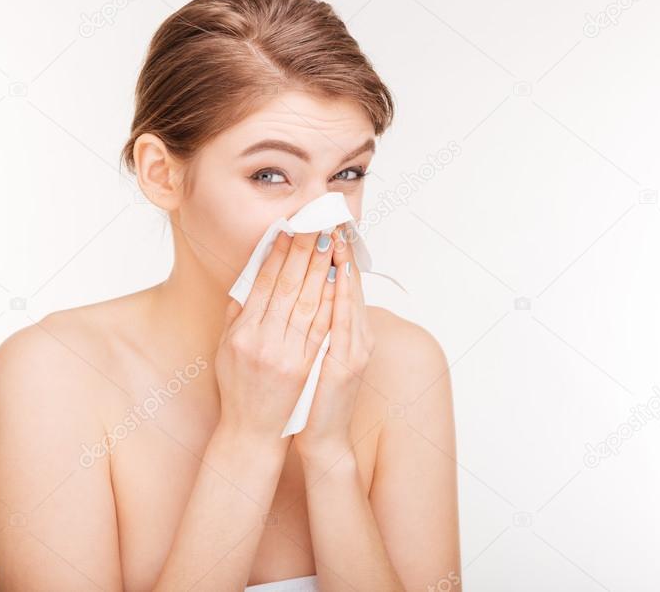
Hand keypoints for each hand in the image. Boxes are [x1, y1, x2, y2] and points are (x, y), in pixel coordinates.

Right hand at [214, 228, 336, 447]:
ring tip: (330, 243)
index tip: (288, 230)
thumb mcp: (225, 349)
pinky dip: (331, 300)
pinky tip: (337, 279)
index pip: (263, 284)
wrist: (252, 432)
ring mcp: (285, 354)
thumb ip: (236, 314)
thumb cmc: (238, 388)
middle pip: (287, 287)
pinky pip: (321, 327)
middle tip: (315, 226)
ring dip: (320, 269)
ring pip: (307, 302)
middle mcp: (261, 341)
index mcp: (241, 333)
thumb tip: (249, 279)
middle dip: (303, 252)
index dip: (278, 255)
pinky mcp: (305, 366)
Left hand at [293, 226, 374, 467]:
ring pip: (348, 299)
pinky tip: (334, 277)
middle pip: (350, 285)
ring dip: (341, 267)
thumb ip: (315, 324)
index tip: (326, 225)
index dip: (337, 254)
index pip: (344, 284)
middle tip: (330, 219)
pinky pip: (342, 324)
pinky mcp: (347, 365)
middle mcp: (358, 337)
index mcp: (350, 333)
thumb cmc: (313, 398)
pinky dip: (340, 298)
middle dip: (339, 251)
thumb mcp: (317, 355)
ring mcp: (355, 351)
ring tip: (332, 236)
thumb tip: (302, 290)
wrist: (322, 441)